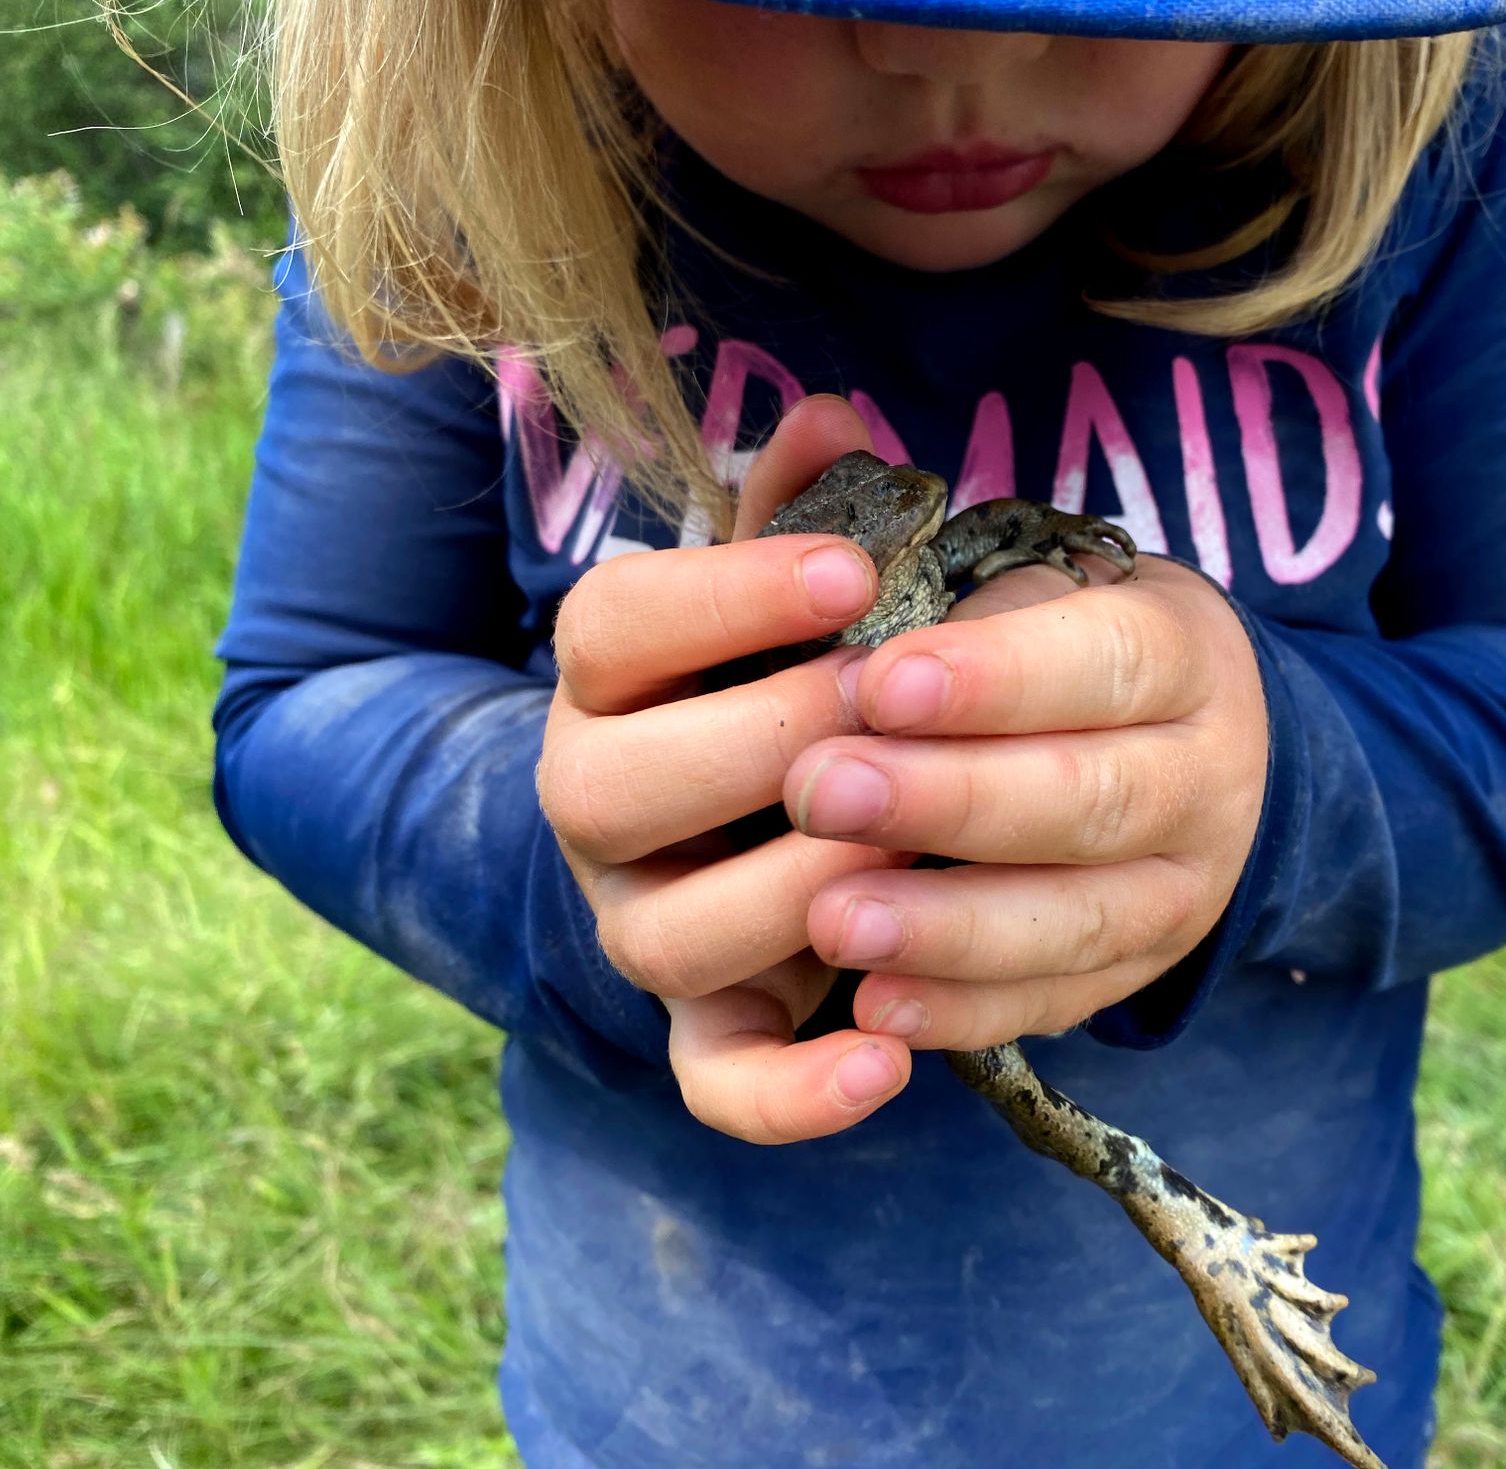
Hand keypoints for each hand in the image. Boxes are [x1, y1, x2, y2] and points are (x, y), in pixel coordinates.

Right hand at [538, 395, 918, 1143]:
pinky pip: (715, 1081)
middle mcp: (596, 809)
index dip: (724, 596)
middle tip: (889, 713)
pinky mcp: (706, 1025)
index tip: (855, 572)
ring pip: (664, 941)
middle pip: (608, 791)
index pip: (609, 627)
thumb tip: (835, 413)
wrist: (783, 807)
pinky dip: (792, 1092)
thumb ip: (806, 514)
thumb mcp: (799, 592)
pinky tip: (889, 1060)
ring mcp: (643, 924)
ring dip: (789, 895)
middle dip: (760, 744)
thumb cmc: (797, 672)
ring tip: (909, 848)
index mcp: (608, 685)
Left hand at [783, 547, 1270, 1050]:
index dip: (997, 678)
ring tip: (832, 919)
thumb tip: (816, 428)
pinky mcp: (1133, 972)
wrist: (1184, 746)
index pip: (1106, 662)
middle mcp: (1202, 776)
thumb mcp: (1022, 566)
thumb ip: (905, 522)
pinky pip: (1054, 1005)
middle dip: (951, 801)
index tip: (880, 680)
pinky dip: (966, 1012)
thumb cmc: (1058, 639)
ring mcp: (1178, 890)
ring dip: (951, 928)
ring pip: (1076, 921)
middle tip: (820, 791)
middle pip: (1090, 798)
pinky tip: (876, 1010)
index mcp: (1180, 652)